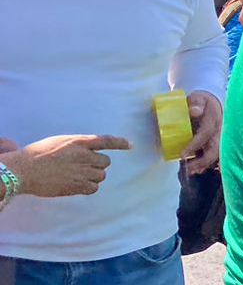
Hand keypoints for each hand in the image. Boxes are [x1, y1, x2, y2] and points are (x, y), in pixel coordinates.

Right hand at [3, 134, 130, 196]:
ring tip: (77, 176)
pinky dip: (89, 187)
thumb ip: (78, 145)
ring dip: (94, 176)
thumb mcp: (60, 142)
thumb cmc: (38, 154)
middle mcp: (84, 156)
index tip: (131, 145)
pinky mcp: (76, 186)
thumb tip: (89, 151)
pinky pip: (93, 188)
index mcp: (79, 142)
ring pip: (101, 176)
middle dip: (98, 165)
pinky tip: (78, 185)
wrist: (24, 170)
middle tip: (83, 166)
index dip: (120, 142)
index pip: (106, 140)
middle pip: (106, 162)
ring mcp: (81, 172)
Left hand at [180, 91, 221, 173]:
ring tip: (191, 170)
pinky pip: (215, 155)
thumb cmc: (202, 100)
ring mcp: (220, 137)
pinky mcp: (217, 142)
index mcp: (213, 119)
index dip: (195, 145)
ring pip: (216, 154)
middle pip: (215, 148)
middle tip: (188, 168)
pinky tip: (197, 169)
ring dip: (204, 164)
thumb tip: (194, 111)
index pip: (205, 133)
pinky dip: (206, 163)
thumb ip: (196, 103)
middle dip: (203, 160)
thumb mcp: (198, 98)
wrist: (213, 101)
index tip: (182, 154)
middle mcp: (219, 130)